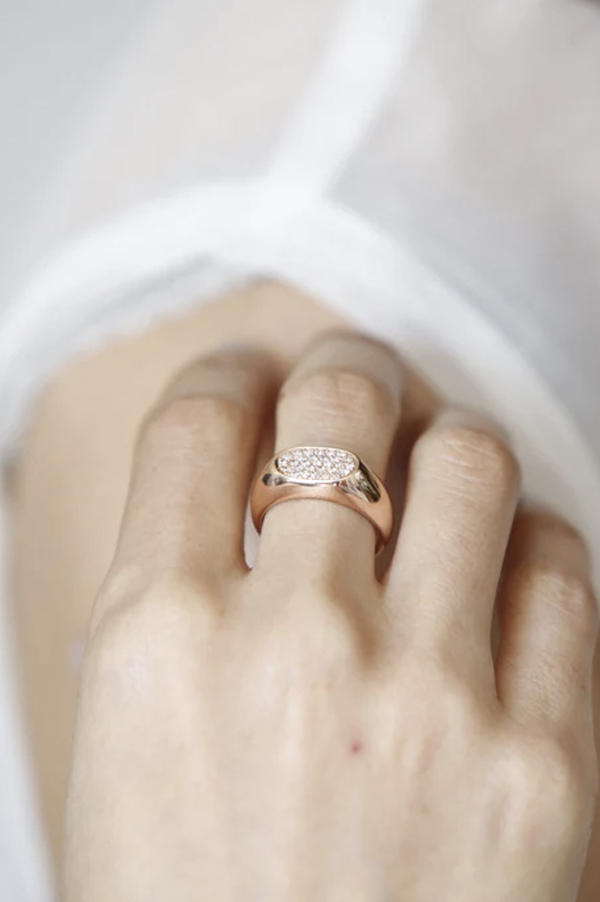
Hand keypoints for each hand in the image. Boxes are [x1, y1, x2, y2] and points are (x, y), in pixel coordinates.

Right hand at [63, 331, 597, 901]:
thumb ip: (172, 609)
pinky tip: (508, 572)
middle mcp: (294, 648)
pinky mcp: (550, 762)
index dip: (227, 377)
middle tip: (355, 381)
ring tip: (441, 469)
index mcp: (158, 643)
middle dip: (347, 370)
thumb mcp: (122, 756)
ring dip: (452, 443)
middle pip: (342, 408)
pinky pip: (563, 569)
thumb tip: (235, 503)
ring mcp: (433, 698)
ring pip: (473, 460)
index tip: (250, 380)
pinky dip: (535, 543)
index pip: (198, 424)